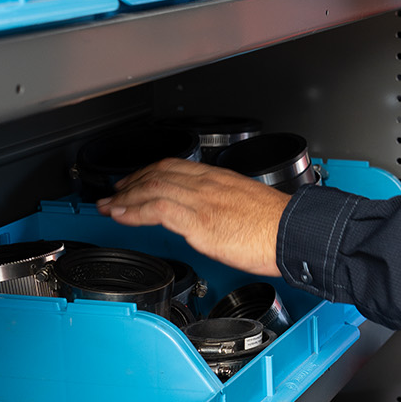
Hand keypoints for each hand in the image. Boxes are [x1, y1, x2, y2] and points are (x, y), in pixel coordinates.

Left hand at [96, 160, 288, 276]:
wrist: (293, 234)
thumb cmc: (279, 226)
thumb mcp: (250, 206)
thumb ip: (226, 207)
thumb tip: (214, 220)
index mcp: (221, 179)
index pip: (175, 167)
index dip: (149, 173)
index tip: (135, 182)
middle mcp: (208, 185)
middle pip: (158, 174)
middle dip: (131, 183)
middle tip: (114, 194)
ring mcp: (202, 201)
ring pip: (152, 188)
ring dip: (124, 197)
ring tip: (107, 206)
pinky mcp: (199, 221)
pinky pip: (156, 209)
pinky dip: (133, 211)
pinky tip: (120, 215)